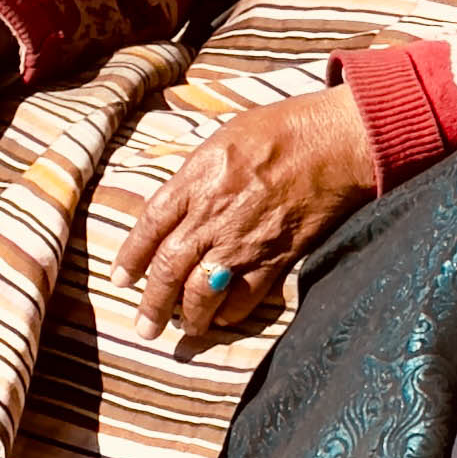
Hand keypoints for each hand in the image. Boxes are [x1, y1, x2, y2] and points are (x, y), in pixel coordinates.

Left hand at [111, 87, 376, 340]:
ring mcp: (242, 241)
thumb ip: (198, 171)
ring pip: (201, 292)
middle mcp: (212, 215)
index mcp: (197, 178)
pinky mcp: (275, 258)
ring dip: (188, 316)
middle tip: (144, 326)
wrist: (336, 142)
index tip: (121, 280)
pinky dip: (230, 313)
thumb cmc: (285, 128)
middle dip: (152, 303)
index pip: (150, 224)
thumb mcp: (226, 136)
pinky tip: (225, 316)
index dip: (131, 257)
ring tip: (185, 329)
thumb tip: (181, 198)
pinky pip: (244, 298)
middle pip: (168, 267)